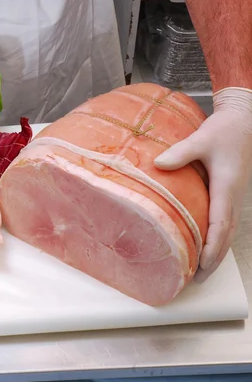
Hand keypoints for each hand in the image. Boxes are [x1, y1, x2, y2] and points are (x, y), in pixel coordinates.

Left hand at [154, 87, 251, 281]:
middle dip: (213, 259)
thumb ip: (181, 152)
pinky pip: (224, 222)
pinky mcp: (228, 194)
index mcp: (227, 187)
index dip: (212, 246)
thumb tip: (158, 164)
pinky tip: (202, 247)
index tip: (202, 264)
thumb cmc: (225, 130)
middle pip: (226, 236)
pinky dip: (216, 239)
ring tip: (199, 272)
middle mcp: (232, 197)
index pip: (220, 224)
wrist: (244, 121)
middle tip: (197, 280)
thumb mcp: (202, 138)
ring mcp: (233, 197)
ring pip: (227, 232)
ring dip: (215, 252)